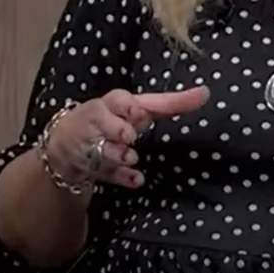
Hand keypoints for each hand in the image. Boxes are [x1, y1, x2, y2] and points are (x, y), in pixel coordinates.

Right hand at [43, 87, 208, 188]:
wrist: (68, 142)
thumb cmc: (113, 118)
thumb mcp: (138, 107)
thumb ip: (170, 103)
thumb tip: (205, 93)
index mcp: (115, 102)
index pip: (125, 102)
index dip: (132, 110)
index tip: (141, 116)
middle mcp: (101, 120)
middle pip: (110, 125)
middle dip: (122, 131)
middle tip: (130, 137)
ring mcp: (92, 143)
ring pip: (106, 150)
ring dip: (119, 154)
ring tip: (130, 157)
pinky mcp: (87, 164)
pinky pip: (106, 172)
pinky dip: (121, 177)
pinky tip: (136, 179)